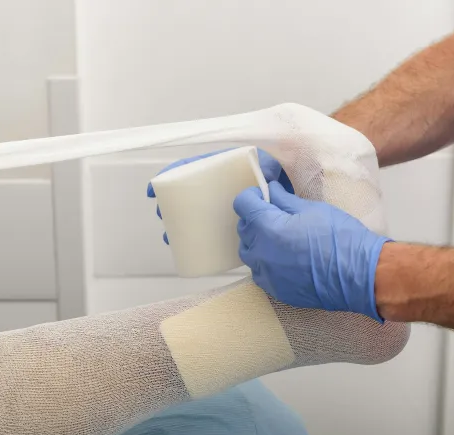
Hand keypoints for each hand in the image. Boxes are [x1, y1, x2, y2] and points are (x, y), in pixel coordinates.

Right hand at [147, 148, 292, 243]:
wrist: (298, 204)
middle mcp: (223, 187)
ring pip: (196, 213)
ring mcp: (227, 207)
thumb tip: (251, 190)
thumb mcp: (270, 169)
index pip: (194, 168)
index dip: (172, 176)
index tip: (155, 189)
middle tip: (161, 215)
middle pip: (190, 193)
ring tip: (169, 235)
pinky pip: (209, 231)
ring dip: (179, 222)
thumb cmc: (283, 181)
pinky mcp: (234, 224)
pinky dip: (196, 238)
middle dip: (171, 203)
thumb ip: (263, 170)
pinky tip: (186, 247)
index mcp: (227, 168)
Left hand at [233, 181, 390, 321]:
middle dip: (255, 217)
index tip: (263, 194)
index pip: (243, 204)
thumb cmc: (340, 239)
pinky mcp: (275, 290)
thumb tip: (271, 191)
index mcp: (268, 228)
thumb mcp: (312, 209)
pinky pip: (260, 272)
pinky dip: (266, 261)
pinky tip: (284, 256)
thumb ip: (284, 199)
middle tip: (275, 212)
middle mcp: (261, 253)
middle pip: (244, 229)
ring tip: (279, 235)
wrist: (360, 276)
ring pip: (249, 252)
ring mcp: (266, 274)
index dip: (253, 195)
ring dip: (258, 240)